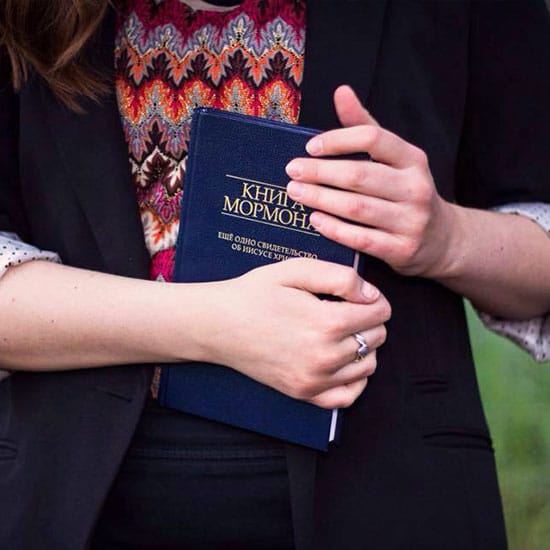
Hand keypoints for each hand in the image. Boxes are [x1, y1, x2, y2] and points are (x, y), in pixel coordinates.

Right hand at [199, 258, 390, 408]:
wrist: (219, 325)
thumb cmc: (254, 294)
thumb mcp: (296, 270)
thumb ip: (341, 277)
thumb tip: (372, 295)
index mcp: (327, 322)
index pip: (381, 312)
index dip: (372, 298)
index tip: (356, 294)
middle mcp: (326, 356)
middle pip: (378, 338)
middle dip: (369, 320)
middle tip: (345, 309)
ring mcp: (315, 379)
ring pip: (369, 364)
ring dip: (364, 346)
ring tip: (341, 331)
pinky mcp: (304, 393)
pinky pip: (349, 395)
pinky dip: (355, 378)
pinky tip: (343, 361)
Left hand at [285, 85, 458, 278]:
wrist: (440, 239)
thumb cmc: (406, 191)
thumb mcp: (395, 158)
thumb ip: (366, 128)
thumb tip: (341, 92)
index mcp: (413, 158)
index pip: (373, 138)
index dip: (338, 140)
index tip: (309, 147)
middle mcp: (416, 187)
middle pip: (360, 175)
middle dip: (320, 172)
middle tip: (292, 171)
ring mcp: (411, 220)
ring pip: (357, 208)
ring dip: (321, 199)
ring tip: (294, 192)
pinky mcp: (402, 249)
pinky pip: (361, 239)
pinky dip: (334, 229)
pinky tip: (314, 220)